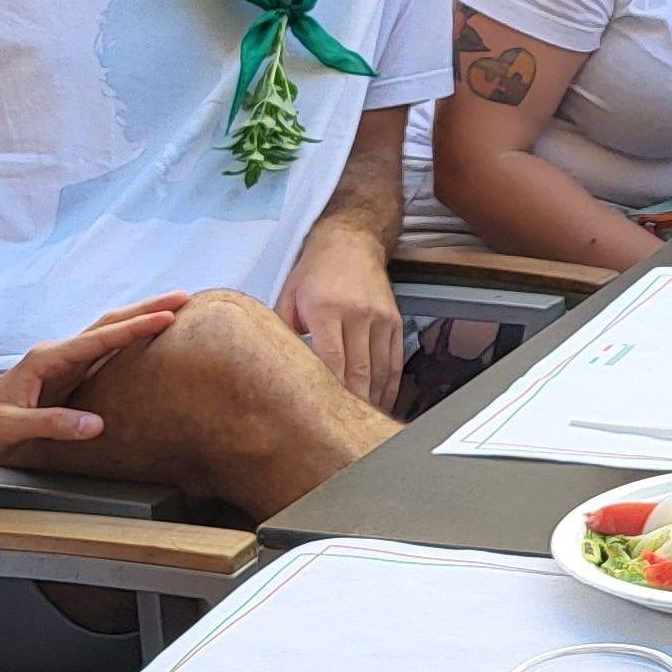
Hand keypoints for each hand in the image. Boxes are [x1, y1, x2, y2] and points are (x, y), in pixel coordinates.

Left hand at [0, 295, 180, 473]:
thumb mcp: (11, 428)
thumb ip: (53, 424)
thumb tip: (97, 424)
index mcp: (46, 359)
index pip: (99, 339)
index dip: (135, 327)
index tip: (167, 316)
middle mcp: (56, 356)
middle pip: (108, 326)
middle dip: (145, 310)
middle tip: (183, 297)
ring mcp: (60, 368)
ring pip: (107, 338)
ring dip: (138, 323)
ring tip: (171, 313)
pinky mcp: (63, 383)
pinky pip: (102, 359)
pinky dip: (126, 345)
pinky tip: (142, 346)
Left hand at [280, 224, 404, 410]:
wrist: (351, 241)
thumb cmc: (315, 270)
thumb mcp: (289, 295)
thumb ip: (284, 330)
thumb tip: (278, 365)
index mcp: (325, 310)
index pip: (331, 360)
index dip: (330, 391)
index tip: (325, 415)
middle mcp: (356, 314)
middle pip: (358, 370)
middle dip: (352, 403)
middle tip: (344, 429)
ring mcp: (379, 318)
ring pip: (379, 369)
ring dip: (372, 398)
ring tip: (363, 422)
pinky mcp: (394, 320)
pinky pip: (394, 359)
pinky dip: (389, 384)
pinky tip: (382, 400)